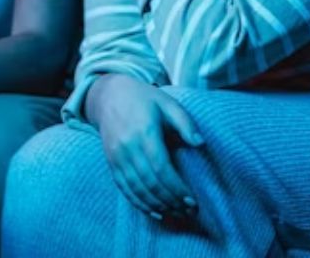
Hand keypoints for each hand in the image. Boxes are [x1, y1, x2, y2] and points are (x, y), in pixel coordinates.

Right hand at [90, 74, 202, 219]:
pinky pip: (124, 188)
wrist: (108, 95)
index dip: (176, 188)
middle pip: (150, 182)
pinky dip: (139, 203)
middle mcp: (128, 147)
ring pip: (137, 189)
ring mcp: (116, 156)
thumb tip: (200, 144)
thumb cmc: (143, 99)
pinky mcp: (111, 162)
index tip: (191, 200)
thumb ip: (185, 123)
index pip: (161, 168)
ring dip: (157, 205)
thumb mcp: (167, 103)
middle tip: (188, 211)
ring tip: (176, 213)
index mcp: (144, 132)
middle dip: (170, 201)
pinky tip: (155, 211)